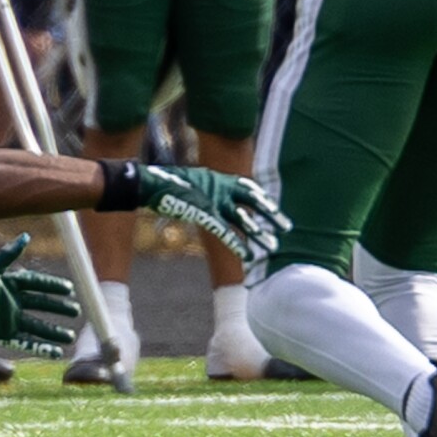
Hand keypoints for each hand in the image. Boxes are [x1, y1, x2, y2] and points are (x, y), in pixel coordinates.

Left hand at [0, 233, 78, 354]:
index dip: (53, 285)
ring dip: (54, 332)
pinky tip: (56, 352)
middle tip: (76, 311)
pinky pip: (26, 342)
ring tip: (70, 337)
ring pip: (37, 326)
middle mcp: (13, 302)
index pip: (38, 284)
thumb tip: (26, 236)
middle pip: (42, 305)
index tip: (69, 289)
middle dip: (59, 308)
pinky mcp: (3, 334)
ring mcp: (9, 319)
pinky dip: (41, 347)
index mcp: (11, 284)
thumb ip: (8, 254)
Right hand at [137, 164, 289, 260]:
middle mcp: (220, 189)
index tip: (273, 207)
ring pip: (242, 220)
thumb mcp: (191, 183)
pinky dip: (237, 245)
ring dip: (258, 234)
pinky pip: (224, 232)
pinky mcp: (204, 214)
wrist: (150, 183)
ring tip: (273, 247)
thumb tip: (207, 197)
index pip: (246, 187)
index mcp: (217, 180)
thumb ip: (204, 190)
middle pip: (252, 202)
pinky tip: (248, 256)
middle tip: (286, 227)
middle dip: (270, 215)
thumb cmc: (165, 183)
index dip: (261, 198)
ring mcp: (213, 201)